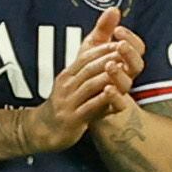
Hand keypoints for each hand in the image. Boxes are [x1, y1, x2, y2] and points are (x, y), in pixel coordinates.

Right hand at [29, 26, 138, 147]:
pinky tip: (115, 93)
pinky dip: (103, 99)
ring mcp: (69, 102)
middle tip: (127, 51)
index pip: (85, 56)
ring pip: (90, 85)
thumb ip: (87, 71)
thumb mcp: (71, 85)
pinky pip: (90, 106)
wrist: (44, 130)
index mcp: (67, 75)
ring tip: (124, 68)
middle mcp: (67, 86)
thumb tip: (103, 57)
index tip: (121, 42)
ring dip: (108, 75)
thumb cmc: (65, 106)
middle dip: (109, 58)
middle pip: (89, 67)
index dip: (103, 48)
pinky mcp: (73, 119)